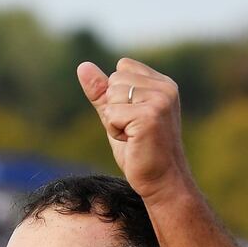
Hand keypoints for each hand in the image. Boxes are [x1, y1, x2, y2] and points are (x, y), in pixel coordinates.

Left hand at [77, 58, 191, 202]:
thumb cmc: (139, 151)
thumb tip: (82, 66)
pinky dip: (115, 130)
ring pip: (112, 96)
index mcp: (162, 83)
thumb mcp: (117, 116)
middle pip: (114, 80)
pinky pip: (111, 114)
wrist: (161, 180)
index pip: (121, 68)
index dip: (117, 95)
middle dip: (115, 108)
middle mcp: (165, 87)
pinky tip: (132, 141)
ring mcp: (160, 100)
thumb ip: (101, 91)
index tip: (133, 117)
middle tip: (133, 130)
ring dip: (114, 120)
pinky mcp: (150, 115)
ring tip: (133, 136)